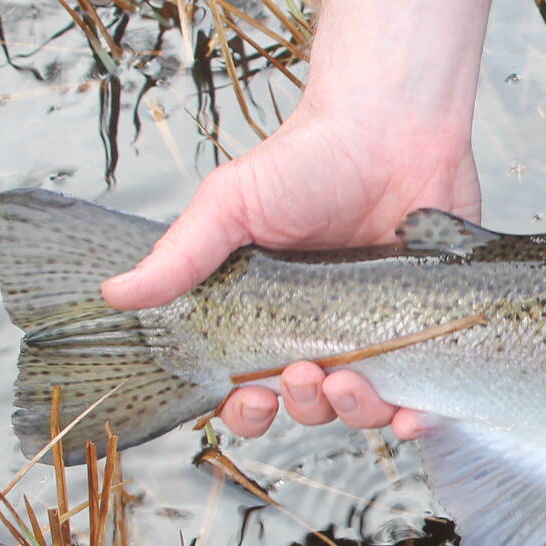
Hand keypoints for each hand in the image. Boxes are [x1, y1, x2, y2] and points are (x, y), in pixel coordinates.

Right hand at [101, 99, 479, 440]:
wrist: (391, 127)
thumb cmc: (309, 159)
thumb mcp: (231, 204)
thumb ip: (181, 255)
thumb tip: (116, 294)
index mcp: (269, 315)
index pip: (249, 388)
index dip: (246, 410)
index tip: (251, 397)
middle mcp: (323, 332)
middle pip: (308, 406)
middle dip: (304, 405)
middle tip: (305, 374)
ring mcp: (379, 333)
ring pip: (365, 408)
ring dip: (355, 412)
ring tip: (351, 381)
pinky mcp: (428, 329)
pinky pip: (426, 393)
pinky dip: (417, 418)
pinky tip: (412, 415)